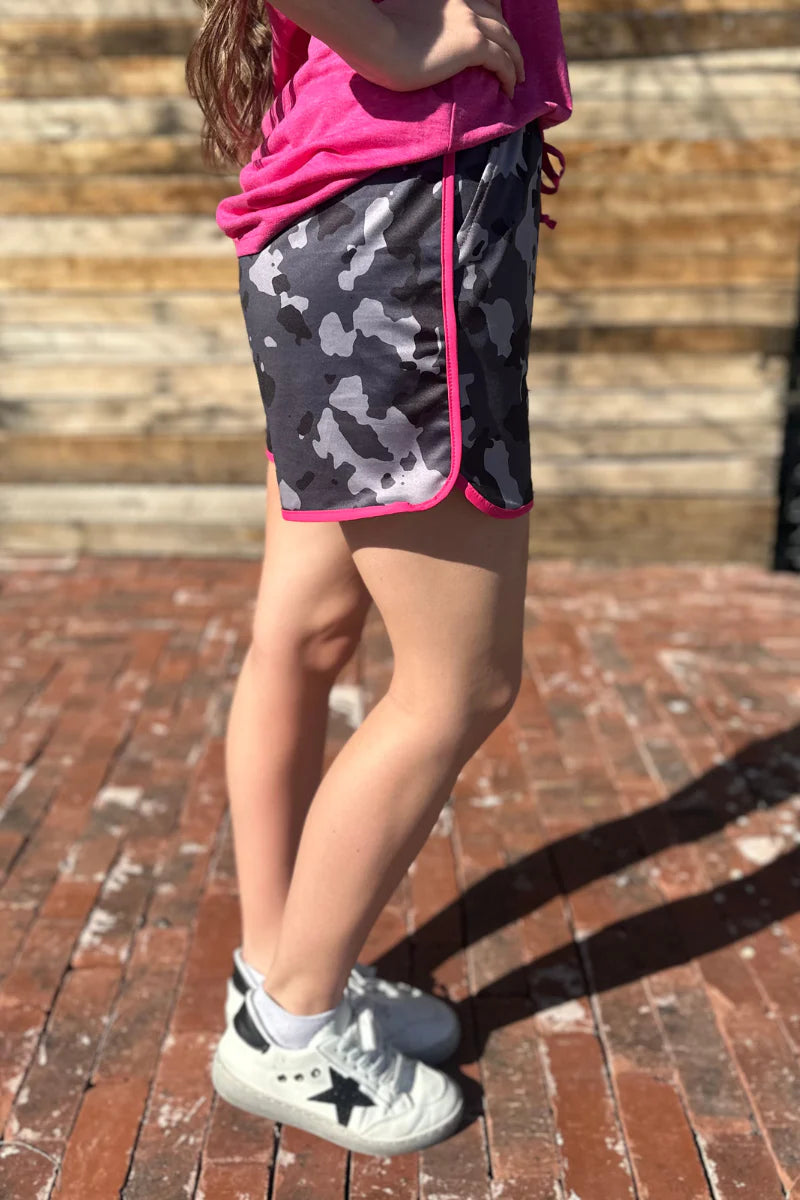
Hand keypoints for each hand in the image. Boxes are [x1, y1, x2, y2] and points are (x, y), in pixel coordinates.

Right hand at [362, 0, 525, 99]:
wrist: (375, 39)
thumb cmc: (374, 35)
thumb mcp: (396, 20)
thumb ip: (412, 23)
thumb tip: (407, 36)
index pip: (478, 4)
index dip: (490, 19)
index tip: (493, 36)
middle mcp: (461, 2)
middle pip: (497, 18)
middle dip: (508, 39)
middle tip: (512, 59)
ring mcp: (469, 21)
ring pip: (506, 39)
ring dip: (515, 59)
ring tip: (517, 78)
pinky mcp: (473, 44)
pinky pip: (503, 60)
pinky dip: (510, 75)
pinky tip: (509, 90)